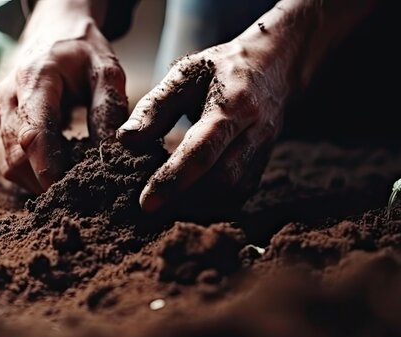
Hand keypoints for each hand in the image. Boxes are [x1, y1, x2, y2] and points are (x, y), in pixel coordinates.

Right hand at [0, 1, 126, 193]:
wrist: (53, 33)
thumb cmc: (81, 52)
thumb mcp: (106, 70)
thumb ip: (109, 108)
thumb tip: (113, 152)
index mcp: (34, 78)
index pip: (34, 134)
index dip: (48, 169)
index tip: (68, 193)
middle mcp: (4, 96)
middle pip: (17, 158)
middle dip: (47, 182)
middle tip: (82, 193)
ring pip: (9, 166)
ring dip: (39, 181)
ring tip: (72, 179)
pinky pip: (7, 162)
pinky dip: (31, 172)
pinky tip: (57, 166)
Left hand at [117, 39, 289, 212]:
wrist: (274, 65)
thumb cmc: (221, 68)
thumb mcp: (184, 73)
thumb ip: (155, 106)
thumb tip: (126, 141)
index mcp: (235, 104)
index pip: (204, 149)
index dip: (174, 179)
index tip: (145, 202)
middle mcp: (256, 131)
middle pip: (222, 179)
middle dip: (184, 199)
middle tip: (148, 207)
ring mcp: (265, 151)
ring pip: (233, 193)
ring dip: (197, 207)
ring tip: (163, 206)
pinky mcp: (263, 164)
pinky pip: (239, 195)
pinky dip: (212, 205)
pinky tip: (186, 202)